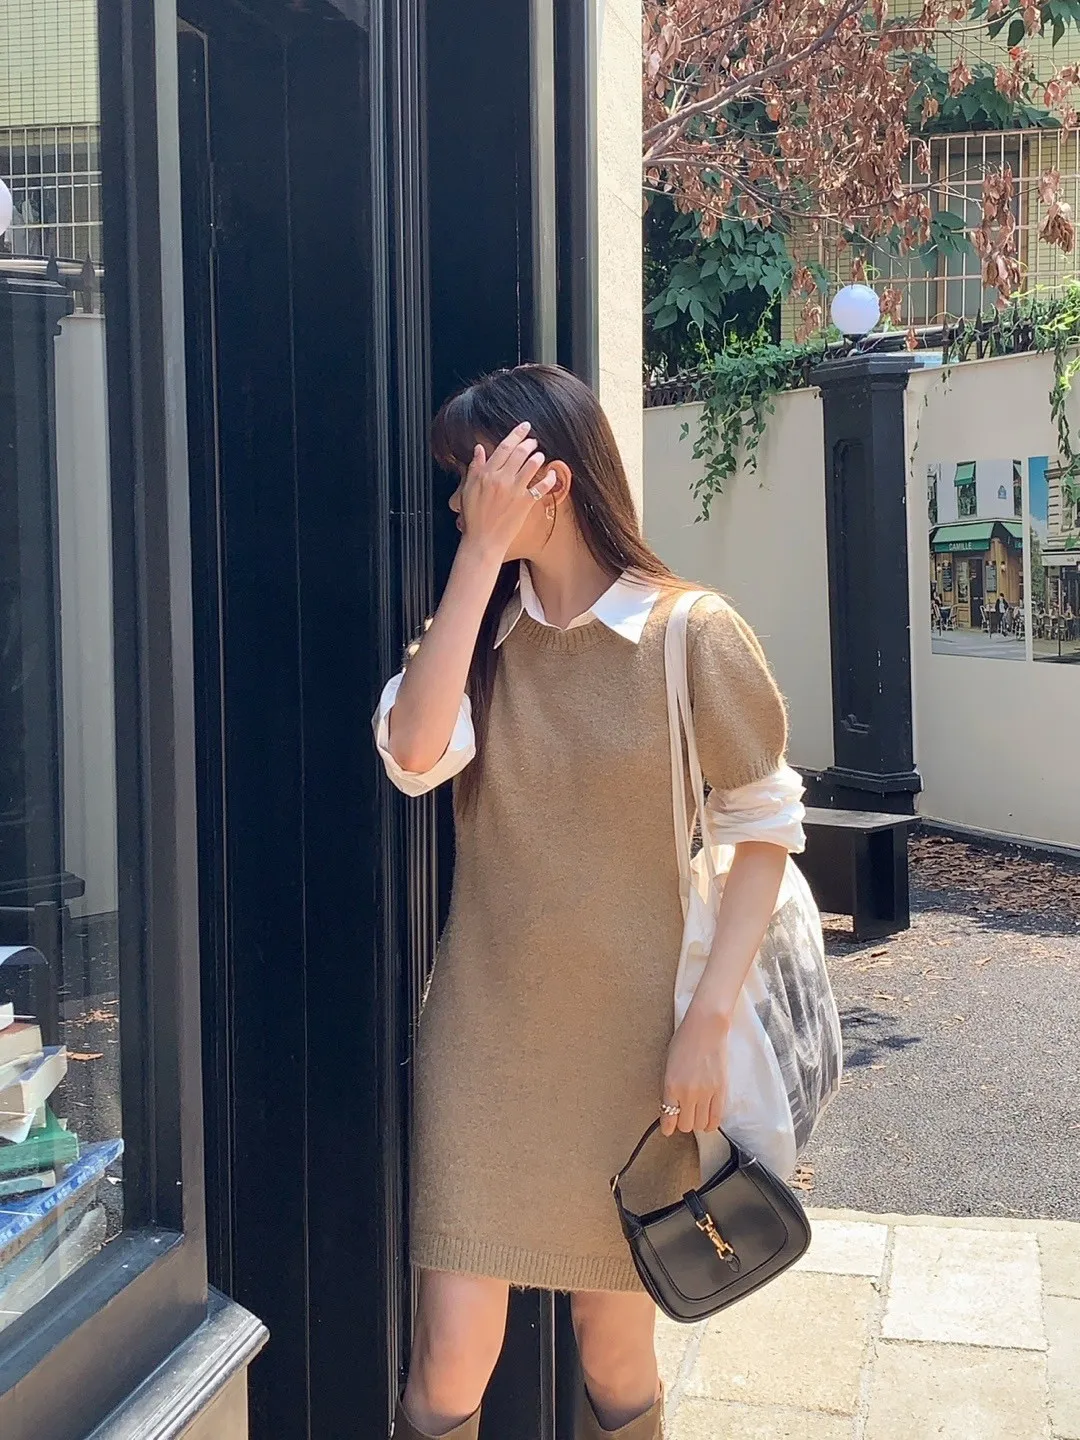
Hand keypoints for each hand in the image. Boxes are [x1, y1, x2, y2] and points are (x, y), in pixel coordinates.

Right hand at [459, 422, 554, 555]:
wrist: (483, 540)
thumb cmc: (473, 517)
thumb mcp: (468, 489)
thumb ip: (474, 467)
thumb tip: (479, 449)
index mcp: (486, 473)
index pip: (504, 447)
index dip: (516, 434)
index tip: (525, 427)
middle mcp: (501, 479)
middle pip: (520, 453)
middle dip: (529, 443)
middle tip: (534, 441)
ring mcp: (514, 490)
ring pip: (531, 465)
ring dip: (538, 457)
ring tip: (540, 456)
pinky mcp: (525, 503)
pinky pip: (541, 487)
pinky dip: (549, 478)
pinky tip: (552, 473)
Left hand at [660, 1007, 728, 1136]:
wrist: (706, 1028)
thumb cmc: (684, 1041)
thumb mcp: (668, 1065)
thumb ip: (669, 1087)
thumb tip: (670, 1107)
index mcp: (671, 1085)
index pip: (668, 1118)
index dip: (668, 1127)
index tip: (668, 1129)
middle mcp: (688, 1093)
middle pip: (686, 1125)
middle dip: (683, 1123)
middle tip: (684, 1116)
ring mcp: (706, 1093)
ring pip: (701, 1124)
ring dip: (697, 1123)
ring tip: (696, 1115)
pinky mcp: (721, 1091)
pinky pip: (716, 1118)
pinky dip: (711, 1123)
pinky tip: (708, 1120)